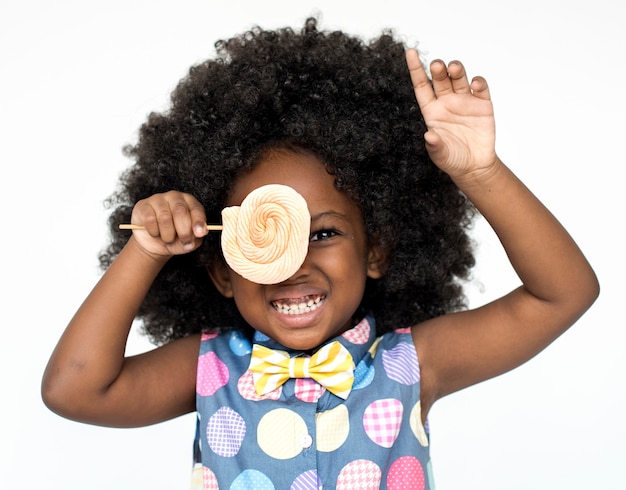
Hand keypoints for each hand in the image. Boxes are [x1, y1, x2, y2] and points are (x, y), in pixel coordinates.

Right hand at [129, 191, 207, 256]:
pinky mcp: (144, 205)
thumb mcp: (186, 242)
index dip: (198, 221)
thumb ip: (193, 240)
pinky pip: (150, 219)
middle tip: (184, 241)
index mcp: (189, 203)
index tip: (199, 233)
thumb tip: (195, 238)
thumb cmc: (174, 238)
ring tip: (167, 239)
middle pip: (180, 211)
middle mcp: (175, 197)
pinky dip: (154, 231)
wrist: (153, 242)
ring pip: (164, 217)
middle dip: (183, 231)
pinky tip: (155, 233)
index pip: (196, 209)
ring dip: (167, 235)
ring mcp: (158, 199)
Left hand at [406, 49, 497, 180]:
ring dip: (456, 70)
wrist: (475, 166)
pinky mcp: (482, 104)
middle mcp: (447, 102)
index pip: (421, 86)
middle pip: (440, 79)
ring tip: (454, 68)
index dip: (415, 69)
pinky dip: (478, 82)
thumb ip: (434, 146)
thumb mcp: (440, 156)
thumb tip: (429, 136)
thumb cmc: (453, 160)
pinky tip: (475, 83)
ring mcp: (465, 101)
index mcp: (431, 111)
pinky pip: (480, 88)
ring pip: (459, 78)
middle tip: (437, 65)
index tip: (410, 52)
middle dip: (438, 69)